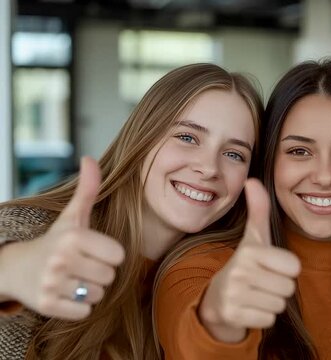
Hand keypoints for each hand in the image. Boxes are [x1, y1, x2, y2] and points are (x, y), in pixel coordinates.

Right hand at [1, 157, 124, 318]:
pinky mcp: (46, 305)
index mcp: (73, 236)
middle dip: (100, 272)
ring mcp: (52, 283)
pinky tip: (65, 293)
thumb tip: (90, 159)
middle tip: (81, 266)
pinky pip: (84, 312)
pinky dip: (78, 307)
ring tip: (73, 278)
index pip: (119, 256)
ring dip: (89, 290)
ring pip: (97, 294)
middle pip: (110, 276)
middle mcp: (61, 259)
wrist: (17, 267)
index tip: (93, 250)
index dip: (109, 254)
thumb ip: (87, 189)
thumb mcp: (72, 216)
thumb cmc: (56, 240)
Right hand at [198, 179, 300, 342]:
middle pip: (288, 287)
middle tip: (262, 282)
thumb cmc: (245, 264)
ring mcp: (234, 295)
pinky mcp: (233, 316)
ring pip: (280, 304)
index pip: (294, 266)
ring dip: (272, 302)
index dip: (286, 268)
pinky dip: (263, 317)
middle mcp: (240, 272)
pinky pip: (269, 320)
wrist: (216, 298)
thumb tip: (252, 180)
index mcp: (250, 251)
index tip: (270, 266)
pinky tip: (249, 307)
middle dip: (279, 287)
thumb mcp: (253, 237)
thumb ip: (258, 210)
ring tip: (255, 294)